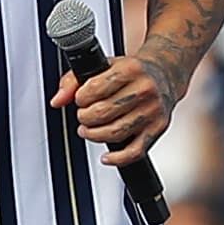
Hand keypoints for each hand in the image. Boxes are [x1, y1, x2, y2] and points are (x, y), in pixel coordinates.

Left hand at [51, 52, 175, 164]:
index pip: (94, 89)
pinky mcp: (157, 128)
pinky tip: (106, 157)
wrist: (165, 74)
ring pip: (115, 133)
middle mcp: (144, 89)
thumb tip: (57, 100)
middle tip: (83, 116)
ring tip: (89, 130)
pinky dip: (117, 159)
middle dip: (85, 118)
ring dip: (94, 135)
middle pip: (102, 113)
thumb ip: (74, 80)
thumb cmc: (132, 72)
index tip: (80, 100)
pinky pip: (135, 151)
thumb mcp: (103, 65)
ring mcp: (152, 111)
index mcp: (130, 69)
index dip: (80, 98)